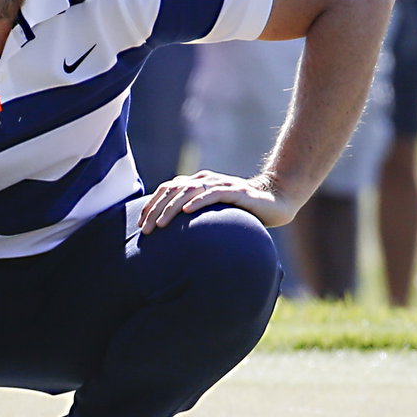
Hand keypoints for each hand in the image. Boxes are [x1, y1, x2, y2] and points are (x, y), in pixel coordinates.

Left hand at [138, 169, 298, 233]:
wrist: (275, 200)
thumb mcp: (214, 213)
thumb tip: (171, 235)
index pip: (167, 189)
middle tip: (146, 230)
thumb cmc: (243, 210)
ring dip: (171, 208)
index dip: (151, 205)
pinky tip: (187, 211)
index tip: (141, 224)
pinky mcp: (236, 191)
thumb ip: (196, 217)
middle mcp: (205, 181)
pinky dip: (198, 201)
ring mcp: (220, 184)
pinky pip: (213, 194)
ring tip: (161, 224)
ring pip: (188, 191)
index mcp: (197, 184)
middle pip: (172, 190)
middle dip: (156, 210)